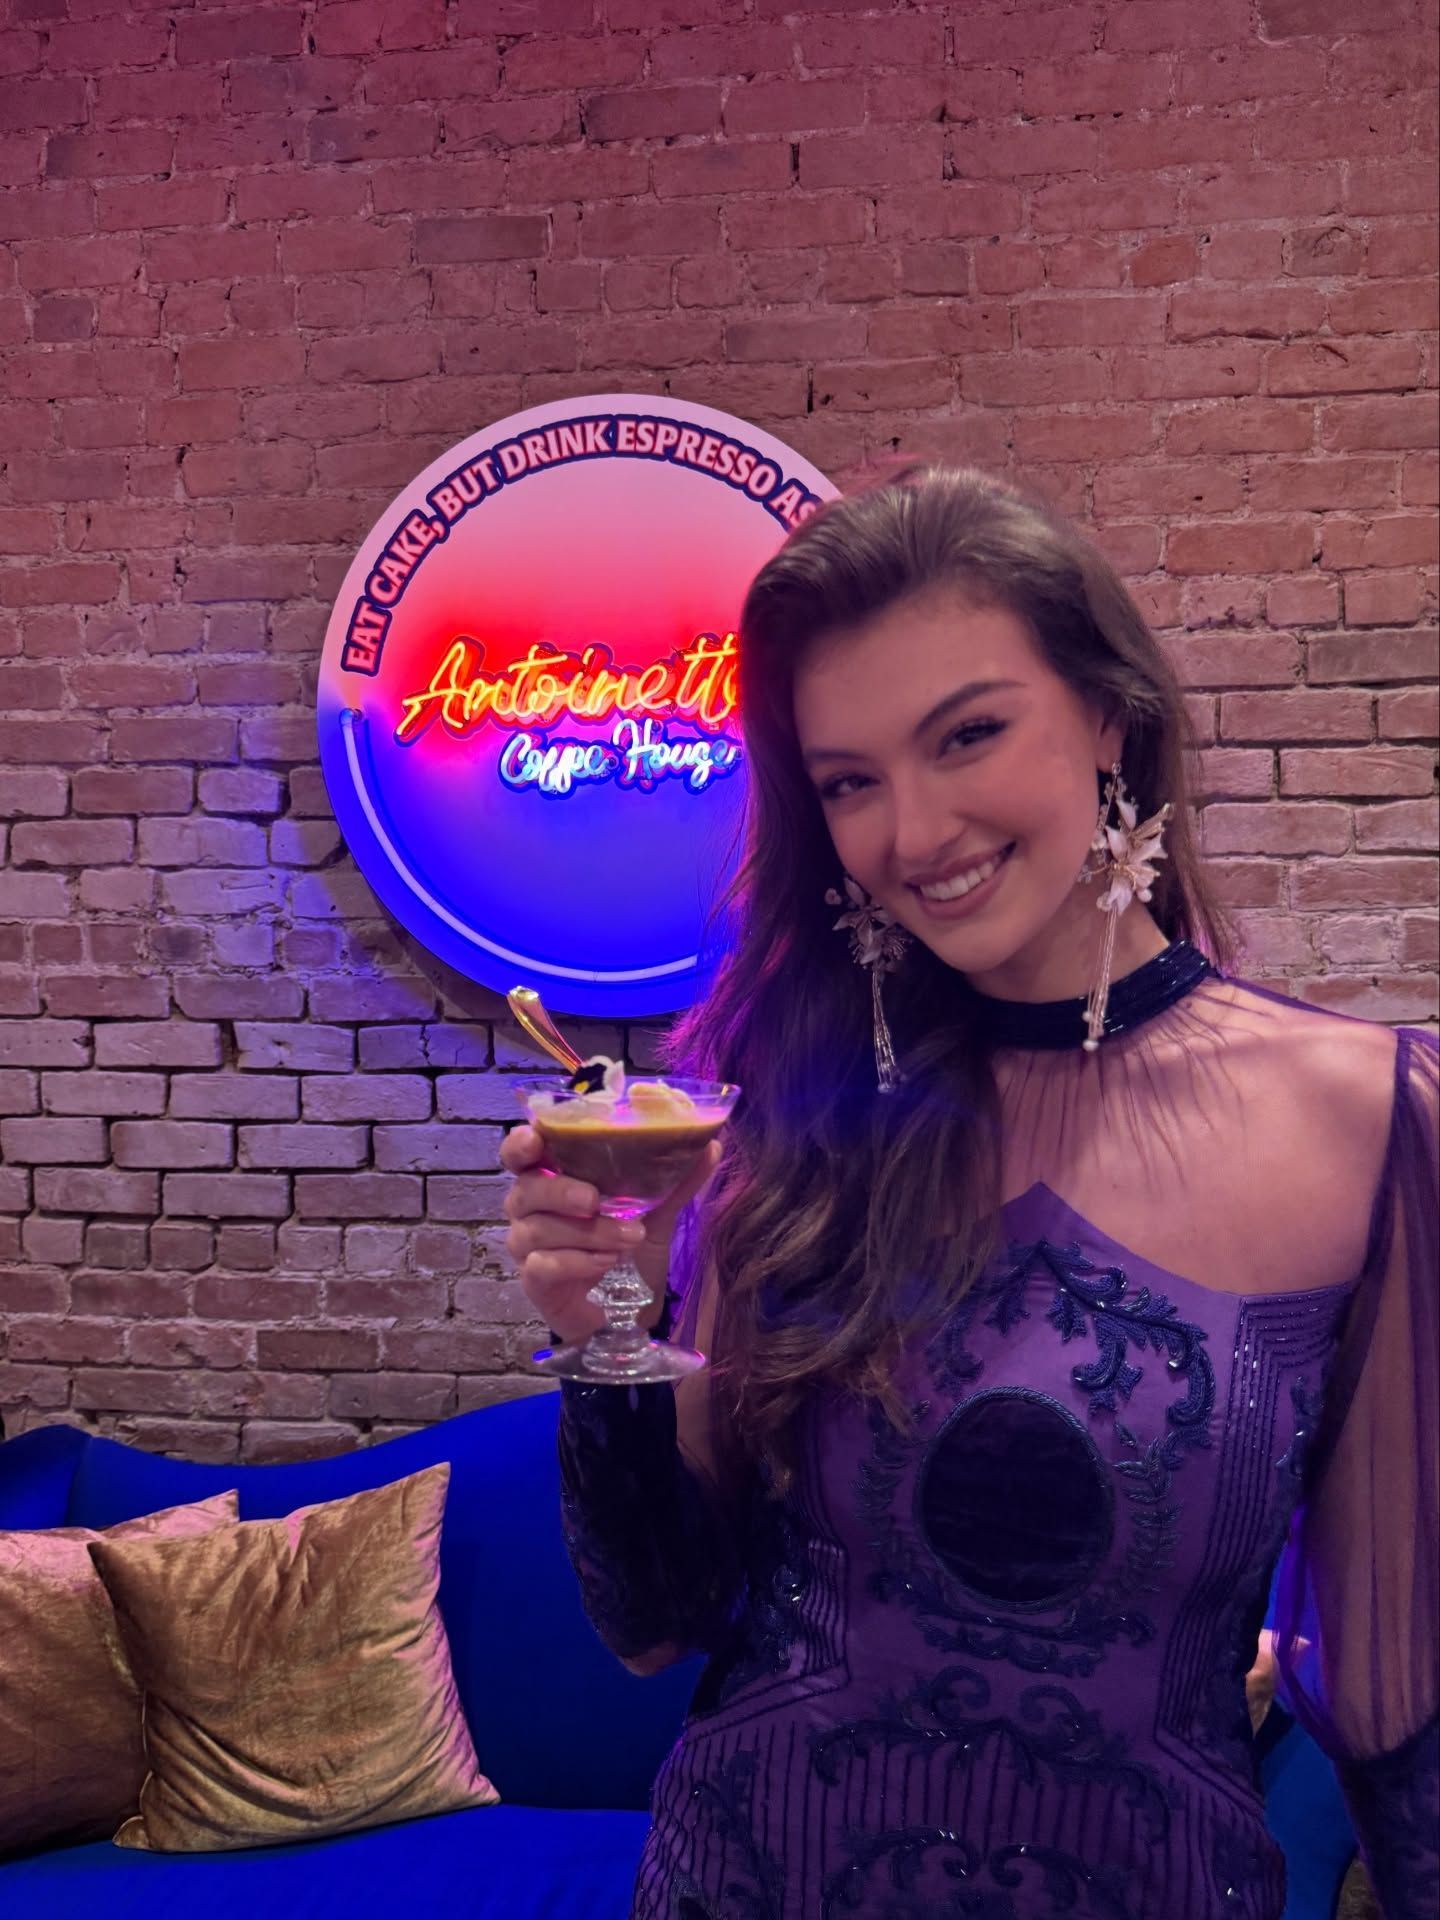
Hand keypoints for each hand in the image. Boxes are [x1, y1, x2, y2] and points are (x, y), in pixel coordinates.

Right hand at [502, 1127, 720, 1344]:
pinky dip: (578, 1261)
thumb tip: (711, 1145)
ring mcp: (527, 1246)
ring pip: (538, 1229)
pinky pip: (544, 1266)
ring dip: (588, 1232)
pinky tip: (608, 1261)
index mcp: (552, 1177)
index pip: (519, 1153)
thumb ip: (676, 1180)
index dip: (520, 1143)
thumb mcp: (655, 1212)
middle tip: (595, 1199)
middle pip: (525, 1189)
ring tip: (629, 1237)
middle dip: (560, 1190)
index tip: (536, 1136)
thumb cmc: (626, 1246)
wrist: (624, 1307)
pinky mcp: (533, 1280)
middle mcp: (529, 1208)